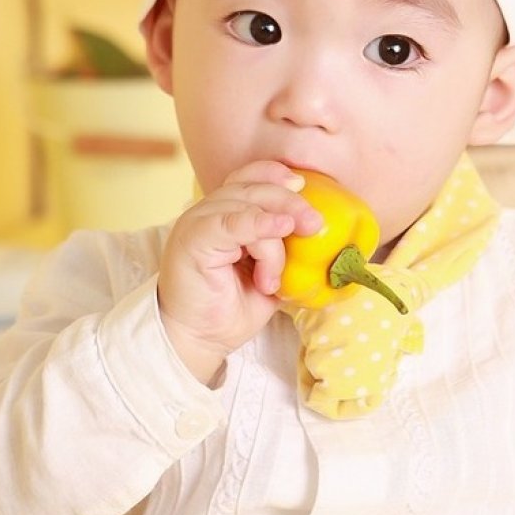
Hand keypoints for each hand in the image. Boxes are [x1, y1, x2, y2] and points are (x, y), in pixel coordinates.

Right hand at [157, 160, 322, 383]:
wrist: (198, 340)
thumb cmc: (230, 309)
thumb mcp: (269, 274)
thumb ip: (286, 251)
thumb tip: (322, 239)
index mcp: (225, 215)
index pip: (249, 178)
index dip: (275, 175)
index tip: (304, 184)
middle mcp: (209, 213)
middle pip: (253, 187)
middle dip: (289, 201)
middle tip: (314, 224)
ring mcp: (198, 223)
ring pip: (247, 206)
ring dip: (272, 237)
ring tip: (274, 277)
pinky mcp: (192, 240)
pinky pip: (230, 222)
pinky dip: (257, 224)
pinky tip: (278, 229)